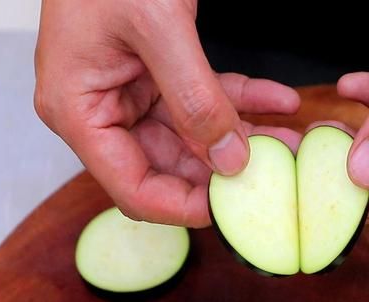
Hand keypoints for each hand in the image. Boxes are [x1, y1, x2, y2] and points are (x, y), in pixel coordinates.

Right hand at [34, 0, 300, 227]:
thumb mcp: (158, 26)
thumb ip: (194, 96)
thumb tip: (229, 159)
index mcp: (78, 110)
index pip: (131, 187)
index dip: (182, 206)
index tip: (233, 209)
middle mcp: (100, 110)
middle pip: (167, 166)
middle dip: (224, 171)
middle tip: (274, 176)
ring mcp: (129, 93)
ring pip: (193, 136)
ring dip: (242, 137)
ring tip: (289, 140)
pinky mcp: (156, 75)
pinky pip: (202, 99)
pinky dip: (240, 100)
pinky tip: (279, 101)